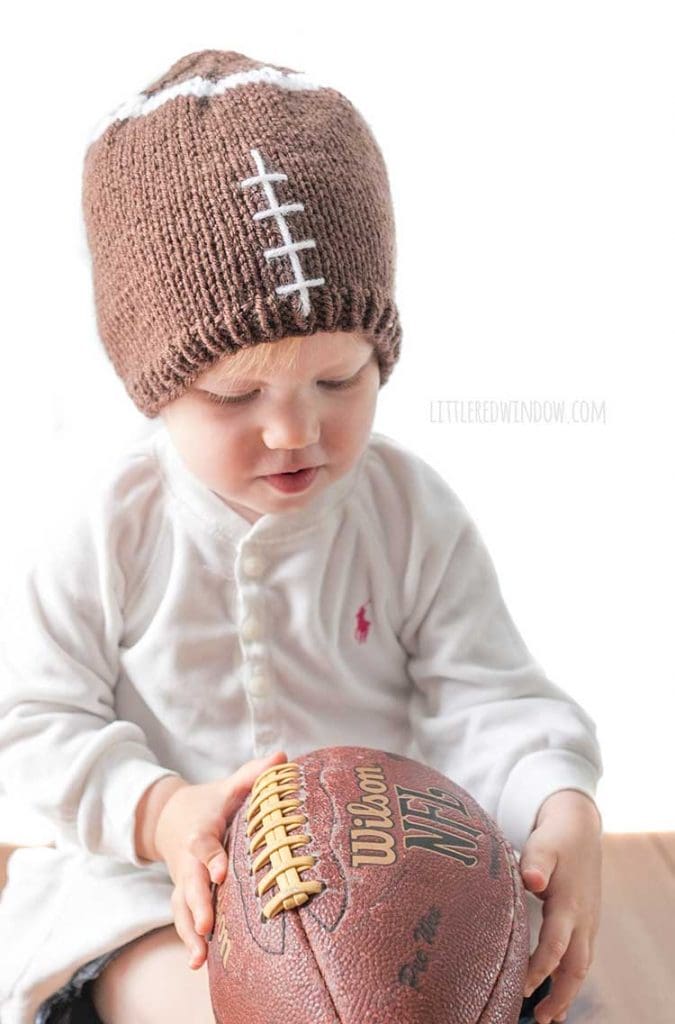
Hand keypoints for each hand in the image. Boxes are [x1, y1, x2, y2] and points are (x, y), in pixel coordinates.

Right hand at [154, 750, 287, 970]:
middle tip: (206, 926)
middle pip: (189, 883)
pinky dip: (188, 940)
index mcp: (201, 830)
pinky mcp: (183, 896)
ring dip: (188, 931)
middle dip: (197, 904)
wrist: (168, 817)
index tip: (221, 873)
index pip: (204, 844)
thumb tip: (284, 757)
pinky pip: (182, 918)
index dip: (211, 858)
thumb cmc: (211, 803)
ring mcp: (182, 880)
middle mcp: (188, 859)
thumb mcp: (229, 786)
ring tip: (199, 957)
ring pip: (181, 907)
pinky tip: (198, 964)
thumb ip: (254, 774)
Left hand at [520, 790, 601, 1023]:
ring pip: (580, 966)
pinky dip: (569, 978)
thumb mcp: (543, 844)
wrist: (579, 828)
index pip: (556, 944)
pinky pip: (580, 957)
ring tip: (546, 1017)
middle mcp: (582, 919)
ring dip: (566, 992)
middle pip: (576, 967)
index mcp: (569, 904)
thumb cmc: (554, 838)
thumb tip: (532, 879)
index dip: (540, 968)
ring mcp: (587, 923)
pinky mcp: (585, 923)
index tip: (521, 987)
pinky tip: (555, 992)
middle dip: (560, 996)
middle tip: (540, 1020)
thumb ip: (535, 862)